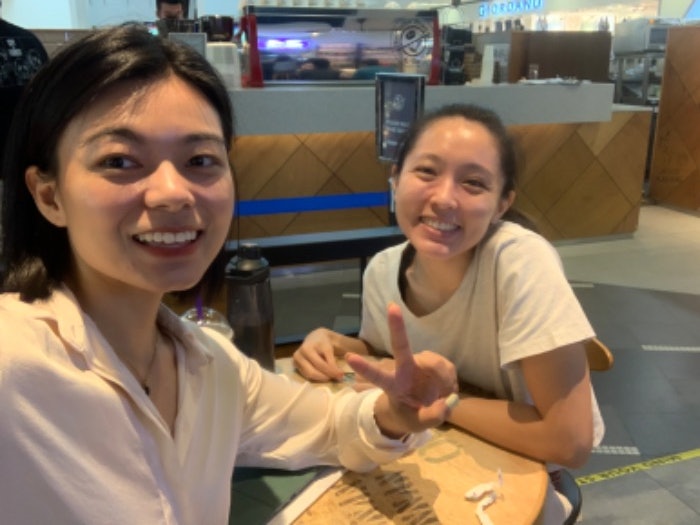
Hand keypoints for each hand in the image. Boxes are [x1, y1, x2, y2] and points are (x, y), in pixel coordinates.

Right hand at [293, 328, 344, 381]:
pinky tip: (323, 375)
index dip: (334, 371)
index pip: (324, 362)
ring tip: (330, 377)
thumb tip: (346, 368)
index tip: (341, 375)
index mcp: (315, 344)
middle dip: (327, 375)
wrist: (314, 337)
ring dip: (321, 378)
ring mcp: (298, 357)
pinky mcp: (295, 363)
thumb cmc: (326, 343)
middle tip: (337, 378)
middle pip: (315, 369)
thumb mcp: (335, 346)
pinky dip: (315, 377)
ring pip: (310, 373)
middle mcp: (304, 350)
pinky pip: (306, 375)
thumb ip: (339, 356)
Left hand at [346, 302, 457, 436]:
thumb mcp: (419, 424)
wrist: (421, 409)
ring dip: (443, 381)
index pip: (377, 376)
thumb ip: (432, 417)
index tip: (349, 357)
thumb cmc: (411, 416)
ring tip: (441, 396)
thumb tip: (447, 404)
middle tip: (392, 306)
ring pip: (436, 365)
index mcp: (393, 385)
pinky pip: (447, 368)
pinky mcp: (435, 361)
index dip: (365, 368)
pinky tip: (444, 387)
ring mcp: (420, 362)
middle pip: (401, 346)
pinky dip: (449, 380)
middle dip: (397, 326)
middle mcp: (404, 369)